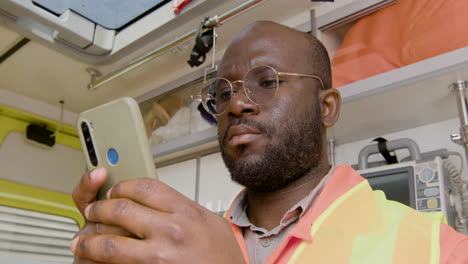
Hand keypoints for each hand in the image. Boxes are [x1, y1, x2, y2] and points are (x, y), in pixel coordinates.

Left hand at [70, 177, 245, 263]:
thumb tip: (159, 203)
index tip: (116, 190)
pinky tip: (92, 257)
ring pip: (109, 240)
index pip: (144, 186)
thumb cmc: (222, 257)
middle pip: (121, 208)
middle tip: (93, 210)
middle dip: (99, 208)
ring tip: (83, 239)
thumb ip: (184, 209)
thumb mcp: (211, 222)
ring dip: (89, 238)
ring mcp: (158, 255)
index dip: (123, 186)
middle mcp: (171, 230)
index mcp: (186, 211)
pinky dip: (98, 260)